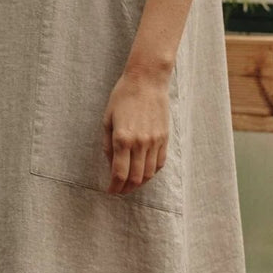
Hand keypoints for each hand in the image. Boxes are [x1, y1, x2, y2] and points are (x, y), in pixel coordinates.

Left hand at [102, 67, 173, 196]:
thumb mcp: (107, 120)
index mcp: (122, 138)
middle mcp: (140, 143)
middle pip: (135, 178)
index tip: (110, 191)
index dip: (114, 187)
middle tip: (119, 190)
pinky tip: (144, 172)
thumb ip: (108, 145)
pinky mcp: (164, 138)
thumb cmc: (123, 97)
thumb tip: (111, 165)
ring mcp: (154, 141)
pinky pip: (159, 162)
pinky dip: (152, 172)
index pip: (119, 173)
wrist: (147, 81)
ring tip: (131, 184)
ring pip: (149, 173)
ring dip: (139, 183)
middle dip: (126, 188)